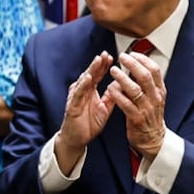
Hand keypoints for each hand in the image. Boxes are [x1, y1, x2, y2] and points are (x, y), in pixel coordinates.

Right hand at [56, 52, 114, 170]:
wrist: (77, 139)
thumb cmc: (89, 124)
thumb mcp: (105, 108)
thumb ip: (112, 96)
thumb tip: (121, 84)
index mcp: (90, 91)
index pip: (98, 75)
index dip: (104, 66)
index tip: (112, 56)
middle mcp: (82, 91)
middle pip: (91, 74)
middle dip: (98, 64)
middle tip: (106, 54)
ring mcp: (76, 97)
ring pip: (84, 81)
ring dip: (91, 70)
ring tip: (98, 61)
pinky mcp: (72, 105)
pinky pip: (77, 93)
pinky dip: (83, 85)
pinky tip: (88, 77)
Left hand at [111, 49, 167, 160]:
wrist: (152, 139)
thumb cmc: (149, 115)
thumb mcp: (153, 97)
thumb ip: (146, 83)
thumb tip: (136, 64)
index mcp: (159, 91)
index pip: (154, 70)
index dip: (143, 59)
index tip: (131, 53)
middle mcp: (155, 98)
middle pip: (145, 76)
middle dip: (133, 64)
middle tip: (121, 57)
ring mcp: (146, 108)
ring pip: (135, 89)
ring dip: (122, 78)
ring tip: (112, 70)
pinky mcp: (136, 118)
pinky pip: (126, 104)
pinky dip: (118, 95)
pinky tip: (110, 88)